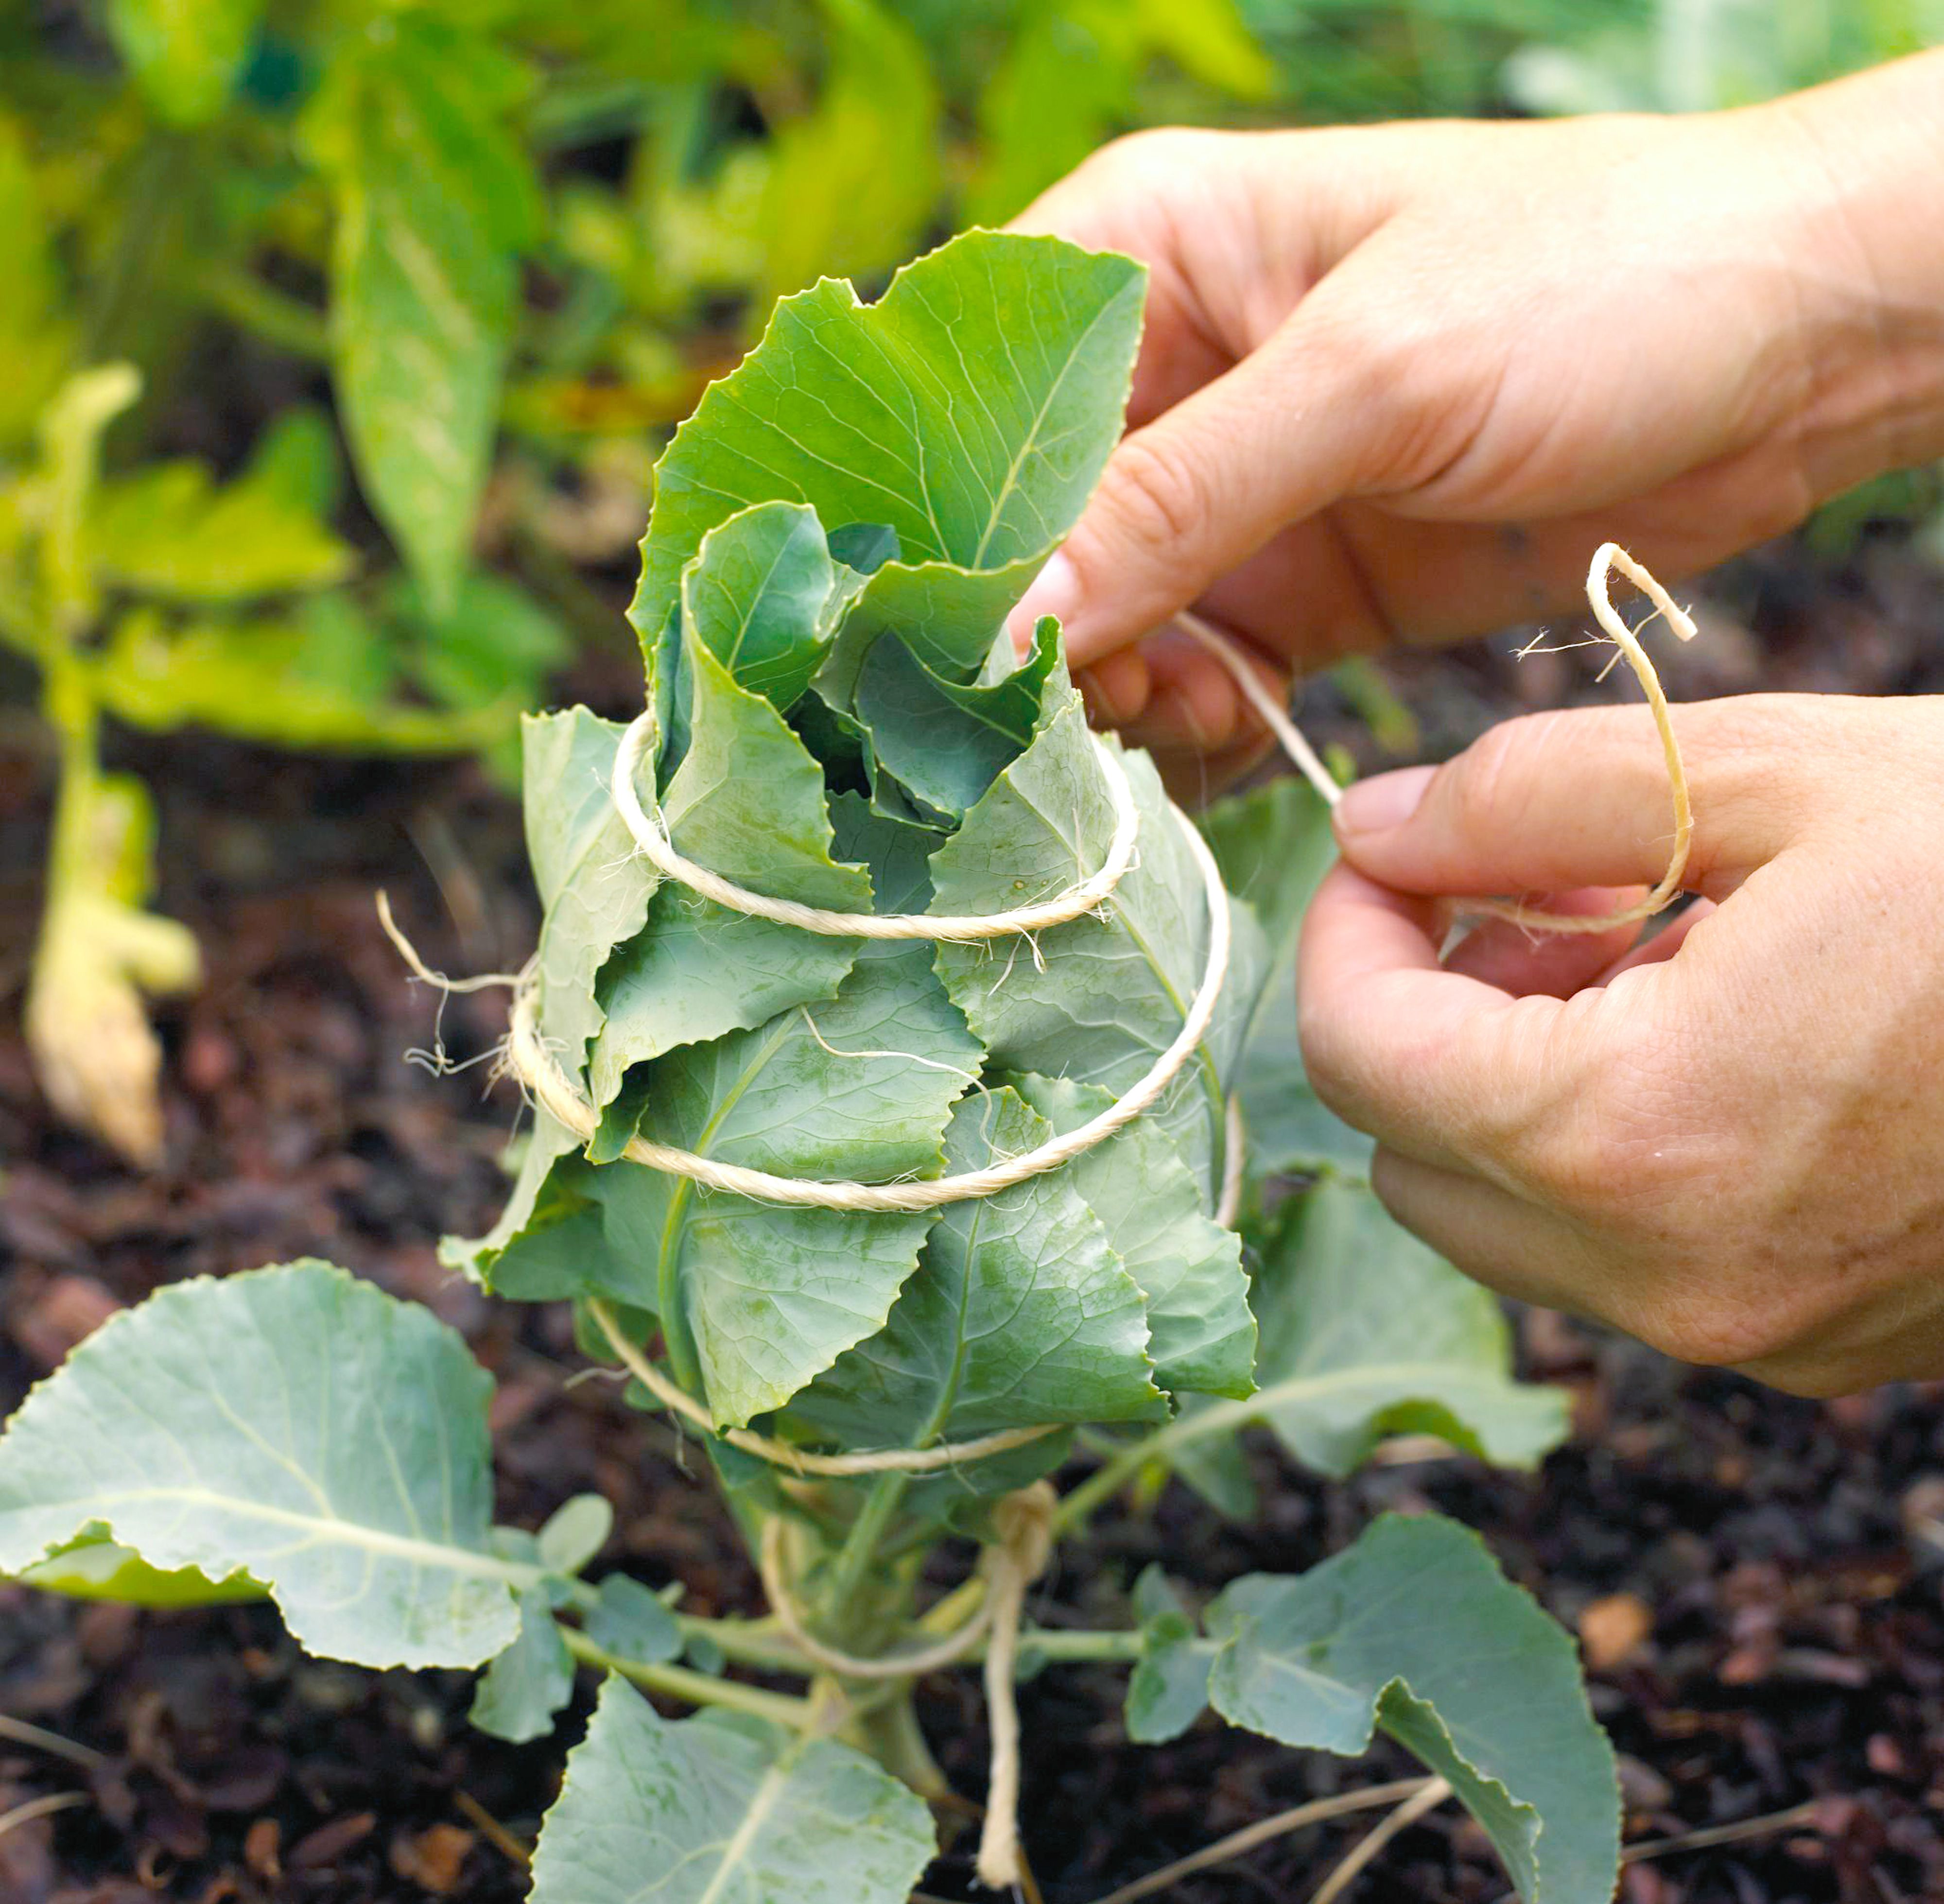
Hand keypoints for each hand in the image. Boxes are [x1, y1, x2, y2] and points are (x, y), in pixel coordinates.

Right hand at [1003, 56, 1943, 773]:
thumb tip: (1012, 620)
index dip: (948, 511)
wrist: (1793, 354)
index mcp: (1150, 252)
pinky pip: (1198, 676)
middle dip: (1043, 626)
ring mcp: (1235, 492)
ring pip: (1107, 622)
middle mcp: (1174, 376)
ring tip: (1180, 712)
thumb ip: (1181, 499)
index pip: (979, 388)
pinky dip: (1196, 722)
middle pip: (1033, 530)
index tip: (945, 625)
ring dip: (1120, 689)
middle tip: (1093, 693)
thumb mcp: (1370, 376)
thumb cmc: (1593, 279)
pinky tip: (1228, 734)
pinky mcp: (1300, 587)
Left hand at [1297, 691, 1943, 1395]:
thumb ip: (1524, 799)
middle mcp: (1670, 1278)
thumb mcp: (1764, 773)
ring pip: (1503, 1223)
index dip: (1344, 939)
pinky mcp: (1810, 1347)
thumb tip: (1371, 828)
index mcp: (1637, 1135)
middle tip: (1526, 903)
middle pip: (1410, 1157)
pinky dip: (1607, 1153)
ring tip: (1632, 955)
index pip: (1358, 1057)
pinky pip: (1619, 1261)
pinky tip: (1707, 1037)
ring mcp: (1746, 1335)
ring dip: (1514, 1088)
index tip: (1389, 861)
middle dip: (1427, 1020)